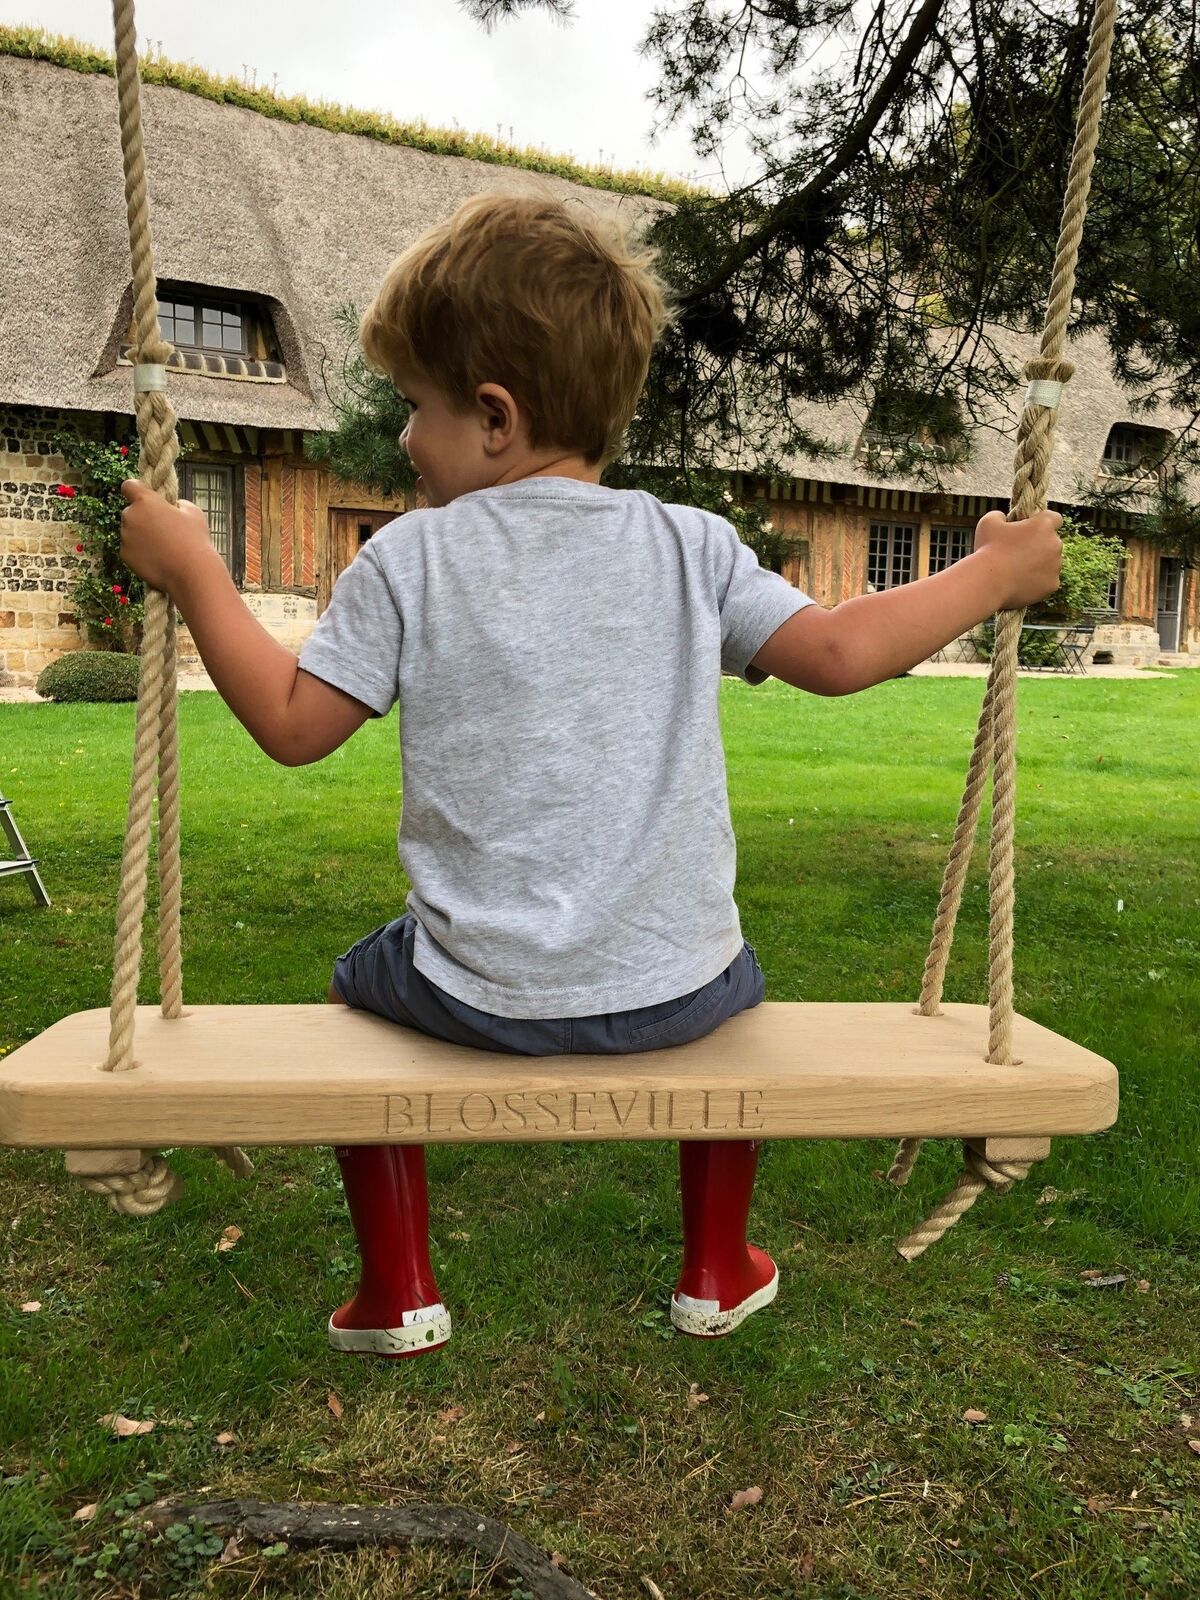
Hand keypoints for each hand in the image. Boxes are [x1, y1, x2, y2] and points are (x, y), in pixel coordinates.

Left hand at [119, 479, 215, 593]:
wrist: (191, 572)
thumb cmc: (194, 539)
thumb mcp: (193, 512)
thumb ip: (177, 504)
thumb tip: (172, 506)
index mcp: (145, 501)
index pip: (129, 486)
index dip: (135, 489)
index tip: (141, 495)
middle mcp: (130, 515)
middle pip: (131, 511)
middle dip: (142, 517)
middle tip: (162, 528)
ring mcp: (125, 536)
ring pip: (130, 531)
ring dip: (141, 535)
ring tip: (162, 547)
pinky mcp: (124, 555)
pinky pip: (130, 549)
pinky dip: (140, 552)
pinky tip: (157, 558)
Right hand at [973, 507, 1063, 609]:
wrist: (988, 582)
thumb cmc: (988, 549)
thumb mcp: (989, 522)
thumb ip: (1001, 516)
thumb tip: (1004, 518)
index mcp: (1043, 526)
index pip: (1055, 518)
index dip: (1043, 522)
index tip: (1031, 529)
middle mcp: (1055, 544)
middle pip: (1052, 542)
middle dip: (1039, 545)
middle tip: (1017, 553)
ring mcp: (1055, 566)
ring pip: (1050, 563)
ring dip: (1039, 564)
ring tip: (1016, 570)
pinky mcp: (1052, 585)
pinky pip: (1047, 581)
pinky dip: (1037, 582)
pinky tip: (1020, 582)